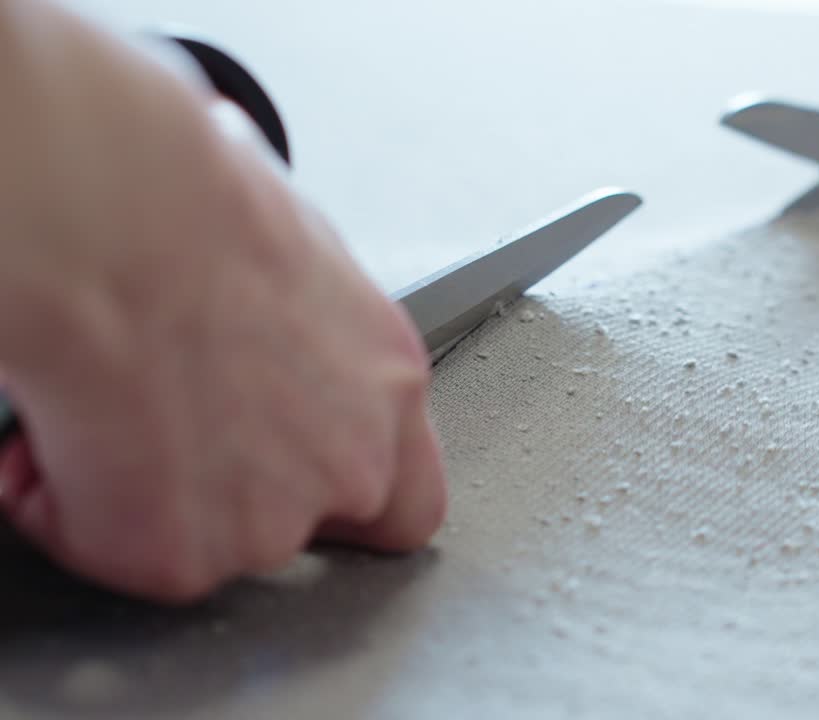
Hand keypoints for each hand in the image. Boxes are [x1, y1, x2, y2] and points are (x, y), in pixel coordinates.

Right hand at [0, 1, 445, 602]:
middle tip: (173, 433)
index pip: (410, 497)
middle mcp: (351, 463)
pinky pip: (111, 548)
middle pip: (307, 527)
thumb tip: (266, 327)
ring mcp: (271, 523)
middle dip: (237, 493)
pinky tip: (63, 429)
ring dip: (151, 491)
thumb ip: (309, 338)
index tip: (306, 489)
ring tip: (108, 407)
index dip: (352, 505)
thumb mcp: (300, 258)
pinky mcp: (180, 558)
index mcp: (389, 381)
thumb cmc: (192, 205)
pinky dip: (69, 502)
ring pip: (207, 540)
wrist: (112, 230)